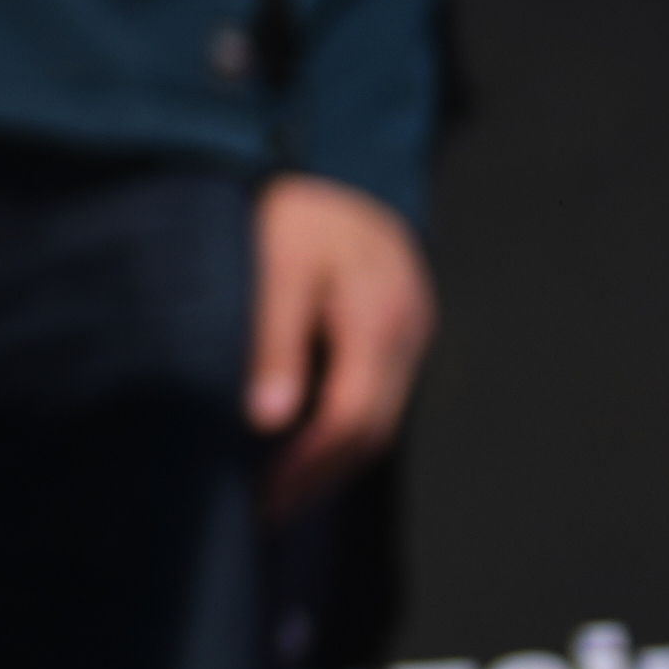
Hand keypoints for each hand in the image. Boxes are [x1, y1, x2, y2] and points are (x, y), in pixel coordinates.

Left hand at [248, 172, 433, 516]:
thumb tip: (266, 421)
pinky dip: (338, 427)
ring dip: (329, 460)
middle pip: (372, 432)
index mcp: (379, 318)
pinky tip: (297, 443)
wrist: (331, 158)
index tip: (258, 498)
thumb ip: (272, 339)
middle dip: (317, 478)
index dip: (306, 468)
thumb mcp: (274, 263)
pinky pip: (375, 394)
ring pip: (378, 419)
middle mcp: (406, 332)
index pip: (352, 419)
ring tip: (273, 492)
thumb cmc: (294, 208)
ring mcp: (409, 332)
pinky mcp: (397, 330)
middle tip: (259, 511)